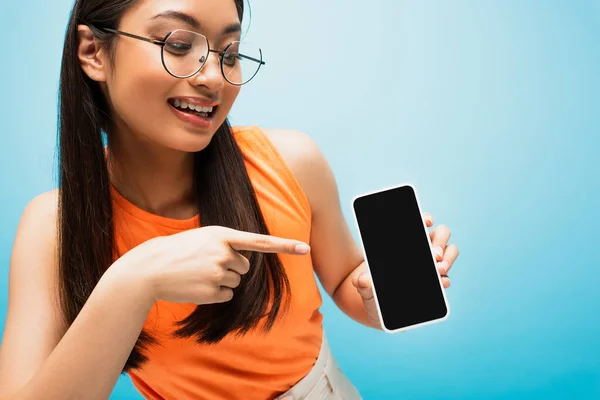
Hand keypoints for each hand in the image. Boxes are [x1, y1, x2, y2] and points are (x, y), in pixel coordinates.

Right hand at [120, 226, 310, 304]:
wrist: (149, 268)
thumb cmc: (177, 251)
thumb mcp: (203, 237)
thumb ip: (226, 243)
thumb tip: (244, 262)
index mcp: (223, 234)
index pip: (261, 241)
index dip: (285, 246)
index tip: (306, 249)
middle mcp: (224, 252)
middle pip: (245, 268)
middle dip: (231, 268)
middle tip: (205, 264)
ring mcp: (218, 272)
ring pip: (236, 282)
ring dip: (221, 281)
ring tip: (198, 274)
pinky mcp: (212, 291)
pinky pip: (226, 296)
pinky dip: (214, 294)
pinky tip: (197, 286)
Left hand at [352, 212, 458, 327]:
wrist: (376, 308)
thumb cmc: (370, 289)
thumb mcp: (363, 285)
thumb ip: (362, 282)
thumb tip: (364, 280)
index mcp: (405, 241)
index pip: (420, 222)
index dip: (425, 218)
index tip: (426, 222)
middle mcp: (422, 248)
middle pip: (441, 233)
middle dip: (439, 241)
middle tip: (433, 255)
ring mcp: (431, 265)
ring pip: (450, 251)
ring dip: (448, 258)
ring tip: (439, 269)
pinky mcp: (436, 283)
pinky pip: (446, 277)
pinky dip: (445, 279)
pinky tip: (441, 283)